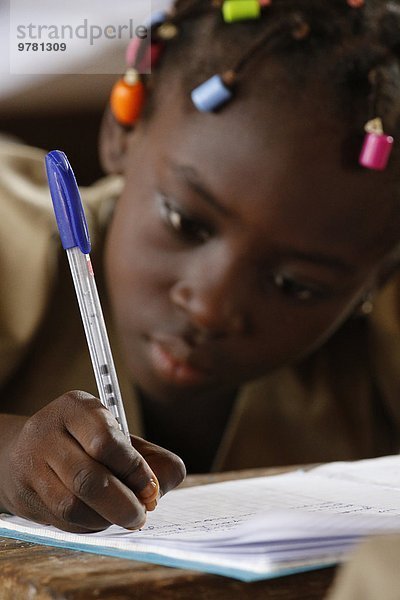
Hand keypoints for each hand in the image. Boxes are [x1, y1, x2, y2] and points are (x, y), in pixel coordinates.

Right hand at [0, 391, 185, 532]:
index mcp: (76, 407)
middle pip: (88, 478)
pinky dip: (88, 526)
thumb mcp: (119, 436)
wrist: (24, 450)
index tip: (151, 489)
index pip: (106, 441)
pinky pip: (61, 521)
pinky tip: (98, 517)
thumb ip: (150, 458)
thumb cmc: (85, 443)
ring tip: (121, 516)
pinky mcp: (23, 495)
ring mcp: (30, 464)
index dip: (134, 470)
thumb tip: (158, 490)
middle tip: (140, 515)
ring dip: (105, 519)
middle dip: (123, 504)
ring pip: (72, 505)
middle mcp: (47, 431)